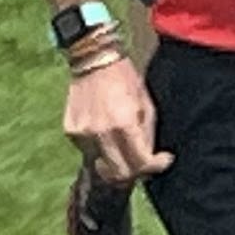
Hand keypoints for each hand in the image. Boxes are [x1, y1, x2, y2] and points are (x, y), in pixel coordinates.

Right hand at [65, 58, 168, 186]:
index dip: (156, 166)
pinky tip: (106, 133)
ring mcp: (82, 134)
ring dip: (116, 163)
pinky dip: (100, 150)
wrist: (94, 61)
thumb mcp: (146, 105)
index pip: (140, 163)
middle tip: (144, 164)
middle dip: (136, 173)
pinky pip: (88, 152)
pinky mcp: (70, 132)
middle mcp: (100, 133)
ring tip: (124, 148)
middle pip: (119, 174)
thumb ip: (147, 136)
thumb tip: (149, 160)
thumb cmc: (126, 80)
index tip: (163, 160)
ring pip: (102, 166)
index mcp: (124, 124)